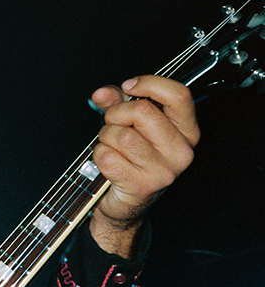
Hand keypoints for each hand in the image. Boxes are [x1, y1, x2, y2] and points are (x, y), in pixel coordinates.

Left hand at [88, 75, 199, 256]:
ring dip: (106, 137)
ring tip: (111, 145)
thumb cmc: (130, 159)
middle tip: (113, 124)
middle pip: (142, 111)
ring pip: (122, 135)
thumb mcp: (128, 124)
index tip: (129, 86)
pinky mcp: (143, 185)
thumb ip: (116, 102)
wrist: (125, 202)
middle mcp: (181, 151)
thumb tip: (101, 94)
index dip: (148, 84)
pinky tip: (109, 162)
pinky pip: (108, 156)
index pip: (178, 95)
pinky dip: (99, 155)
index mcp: (186, 131)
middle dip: (117, 113)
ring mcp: (164, 171)